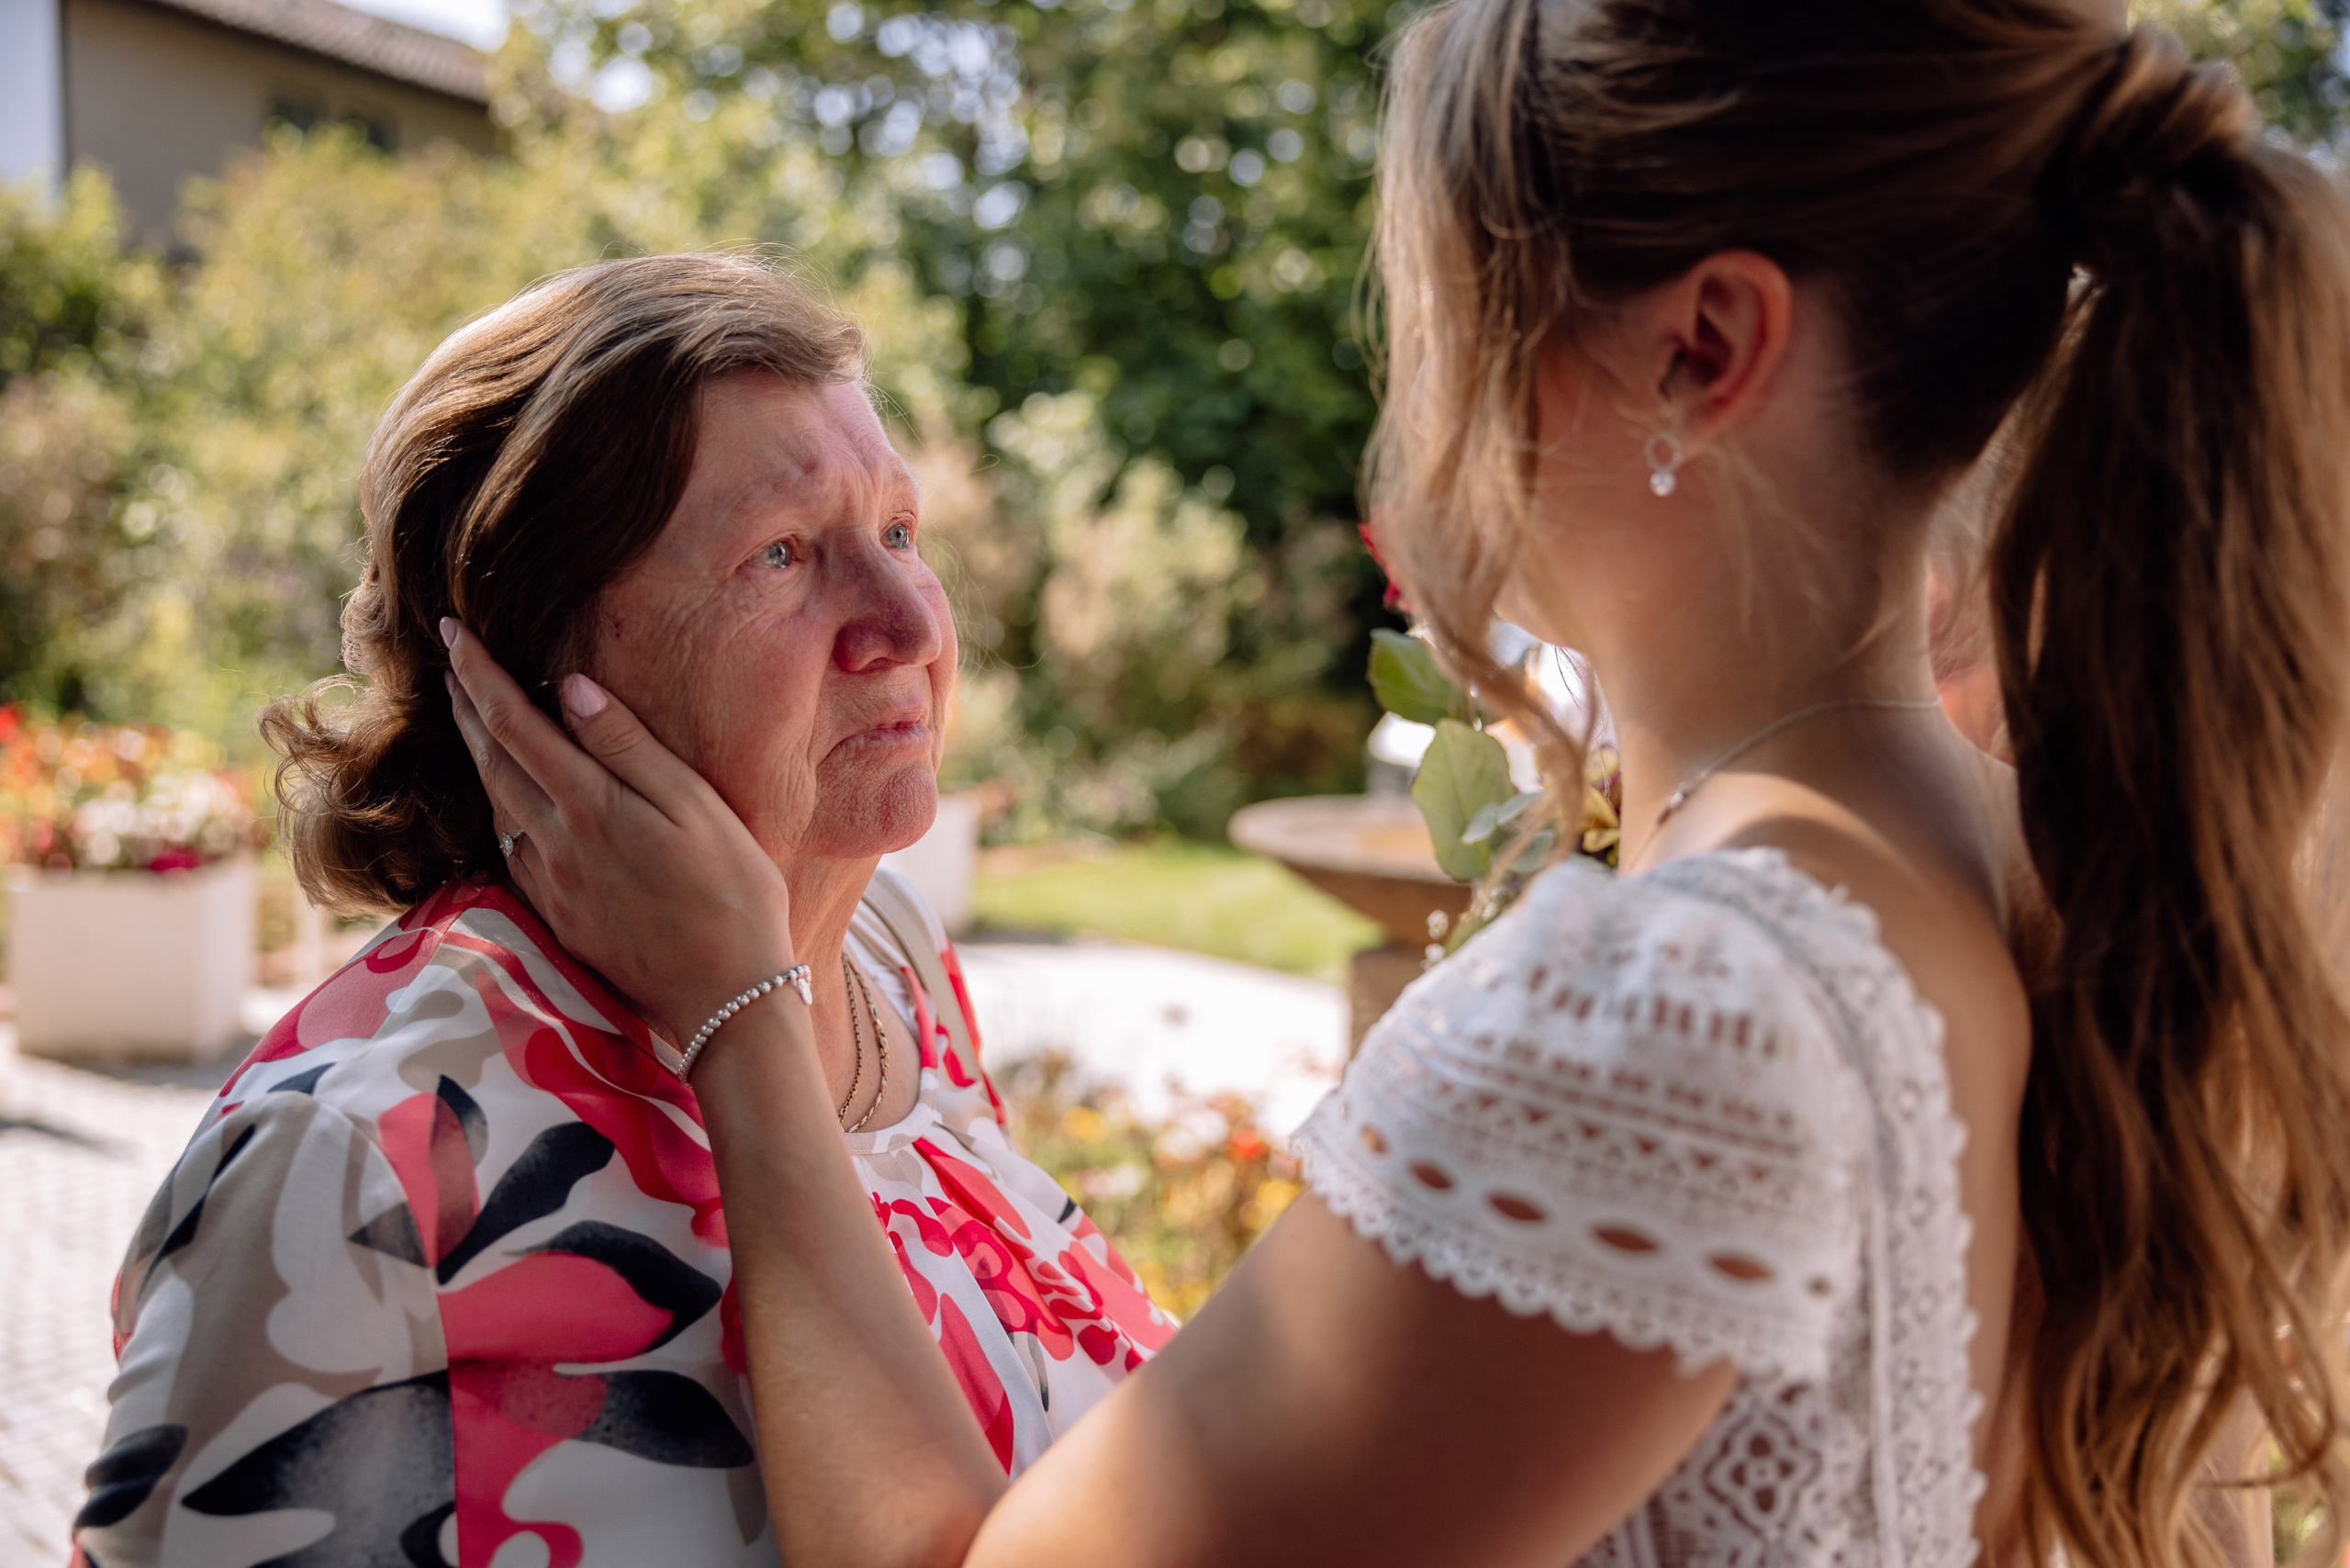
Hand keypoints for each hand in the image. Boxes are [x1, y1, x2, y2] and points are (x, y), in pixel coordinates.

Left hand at [440, 618, 794, 1045]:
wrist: (727, 997)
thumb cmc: (734, 893)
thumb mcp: (696, 807)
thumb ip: (629, 745)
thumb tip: (570, 687)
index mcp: (589, 805)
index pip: (513, 723)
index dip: (478, 674)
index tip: (453, 631)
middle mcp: (555, 843)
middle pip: (490, 760)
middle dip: (464, 705)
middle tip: (447, 661)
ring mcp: (551, 884)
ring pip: (494, 805)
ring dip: (475, 754)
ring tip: (467, 716)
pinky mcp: (558, 916)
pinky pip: (509, 849)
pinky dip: (496, 807)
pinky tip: (503, 798)